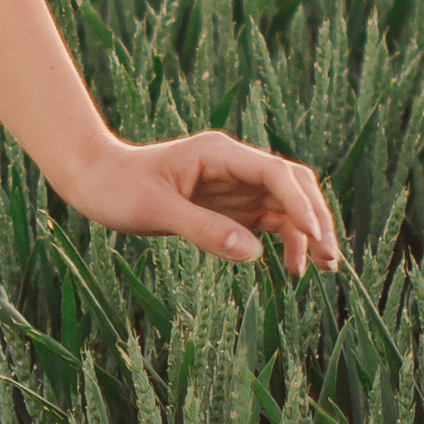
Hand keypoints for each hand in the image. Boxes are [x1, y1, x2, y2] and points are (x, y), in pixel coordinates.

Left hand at [66, 130, 338, 277]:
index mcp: (220, 154)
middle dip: (315, 219)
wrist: (93, 178)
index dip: (301, 205)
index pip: (276, 174)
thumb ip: (204, 230)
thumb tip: (255, 254)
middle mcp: (234, 165)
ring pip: (286, 205)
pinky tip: (291, 267)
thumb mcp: (156, 210)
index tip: (316, 237)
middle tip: (330, 260)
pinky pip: (268, 221)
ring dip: (307, 233)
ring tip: (322, 270)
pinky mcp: (228, 205)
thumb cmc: (117, 188)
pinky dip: (285, 241)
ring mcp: (234, 185)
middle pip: (292, 186)